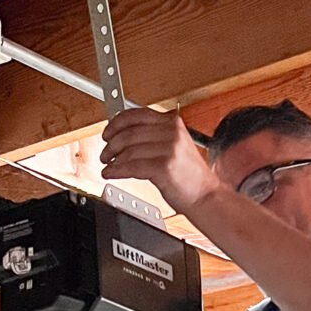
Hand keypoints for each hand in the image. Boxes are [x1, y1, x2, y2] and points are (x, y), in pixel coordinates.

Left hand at [100, 108, 219, 213]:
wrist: (206, 195)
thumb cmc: (188, 174)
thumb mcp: (174, 145)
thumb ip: (153, 135)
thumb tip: (121, 133)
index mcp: (173, 123)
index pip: (137, 115)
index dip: (116, 123)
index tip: (107, 132)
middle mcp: (172, 132)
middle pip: (129, 133)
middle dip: (111, 144)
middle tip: (105, 153)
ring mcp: (170, 148)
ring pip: (128, 150)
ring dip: (112, 159)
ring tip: (108, 165)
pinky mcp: (164, 166)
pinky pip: (131, 166)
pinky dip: (116, 170)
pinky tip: (111, 173)